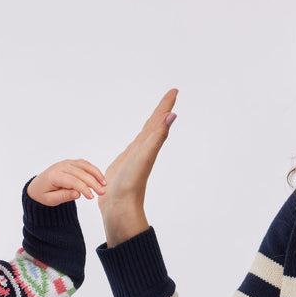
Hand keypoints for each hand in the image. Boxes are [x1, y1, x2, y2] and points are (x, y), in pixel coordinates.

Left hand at [27, 159, 105, 205]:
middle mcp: (60, 167)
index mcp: (54, 176)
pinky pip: (84, 164)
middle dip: (93, 182)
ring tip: (104, 184)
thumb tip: (78, 193)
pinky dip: (93, 170)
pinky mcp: (71, 163)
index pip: (72, 181)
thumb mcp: (50, 200)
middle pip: (80, 173)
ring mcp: (66, 163)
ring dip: (96, 174)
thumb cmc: (43, 194)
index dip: (84, 188)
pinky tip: (100, 178)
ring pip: (84, 166)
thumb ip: (63, 196)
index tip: (92, 197)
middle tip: (102, 192)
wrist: (37, 186)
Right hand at [100, 89, 177, 246]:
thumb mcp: (144, 155)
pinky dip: (138, 139)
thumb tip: (172, 115)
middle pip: (154, 124)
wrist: (120, 206)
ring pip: (145, 135)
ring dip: (152, 123)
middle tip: (170, 95)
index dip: (166, 105)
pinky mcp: (124, 164)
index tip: (174, 91)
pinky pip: (134, 146)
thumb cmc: (131, 182)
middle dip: (162, 109)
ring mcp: (135, 156)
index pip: (159, 120)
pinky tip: (138, 142)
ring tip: (157, 115)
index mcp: (148, 145)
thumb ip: (157, 136)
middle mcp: (144, 149)